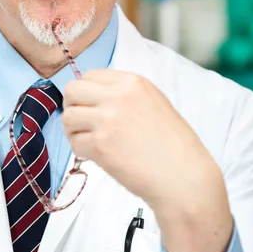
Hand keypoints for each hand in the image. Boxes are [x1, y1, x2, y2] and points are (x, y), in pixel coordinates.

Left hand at [62, 69, 232, 251]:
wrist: (183, 176)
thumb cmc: (173, 145)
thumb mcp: (153, 103)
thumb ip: (125, 95)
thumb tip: (94, 97)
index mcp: (132, 82)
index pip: (91, 75)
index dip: (85, 92)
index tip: (89, 106)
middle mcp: (118, 96)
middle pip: (73, 90)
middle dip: (72, 106)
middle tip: (80, 122)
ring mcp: (108, 119)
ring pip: (68, 116)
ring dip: (73, 130)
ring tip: (87, 140)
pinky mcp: (100, 144)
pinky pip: (75, 142)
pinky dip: (80, 150)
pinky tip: (94, 155)